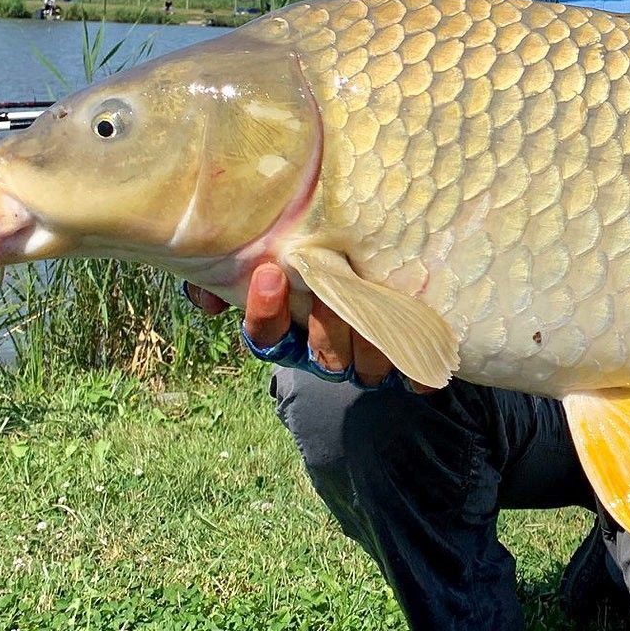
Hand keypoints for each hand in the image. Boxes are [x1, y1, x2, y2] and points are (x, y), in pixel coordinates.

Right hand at [184, 261, 402, 387]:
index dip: (266, 313)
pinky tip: (422, 345)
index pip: (266, 337)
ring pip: (365, 365)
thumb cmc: (313, 259)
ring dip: (369, 341)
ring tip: (376, 304)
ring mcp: (364, 359)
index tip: (268, 274)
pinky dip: (416, 367)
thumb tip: (207, 298)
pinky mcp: (404, 358)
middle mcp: (324, 352)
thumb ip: (229, 269)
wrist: (371, 265)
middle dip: (326, 325)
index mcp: (287, 334)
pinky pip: (411, 373)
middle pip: (323, 354)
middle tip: (330, 286)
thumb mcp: (268, 257)